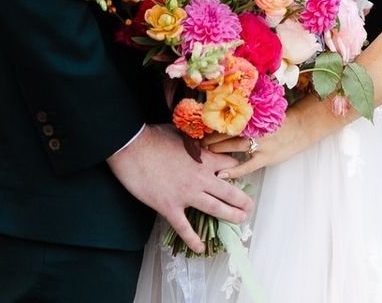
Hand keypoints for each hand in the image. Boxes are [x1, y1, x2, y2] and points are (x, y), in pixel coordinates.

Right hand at [106, 125, 253, 252]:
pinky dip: (193, 239)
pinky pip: (185, 227)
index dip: (237, 170)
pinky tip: (200, 248)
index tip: (240, 176)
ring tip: (240, 221)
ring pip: (215, 209)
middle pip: (229, 192)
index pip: (229, 165)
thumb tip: (196, 136)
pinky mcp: (170, 207)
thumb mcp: (180, 133)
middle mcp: (200, 178)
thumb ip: (193, 140)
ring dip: (230, 216)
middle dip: (242, 201)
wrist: (132, 147)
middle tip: (250, 207)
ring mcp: (186, 194)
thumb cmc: (153, 137)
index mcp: (203, 158)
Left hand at [203, 99, 337, 181]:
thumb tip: (222, 116)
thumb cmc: (279, 121)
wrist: (301, 127)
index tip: (197, 124)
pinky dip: (233, 170)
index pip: (227, 117)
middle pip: (226, 131)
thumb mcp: (262, 114)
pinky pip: (247, 165)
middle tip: (193, 141)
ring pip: (233, 145)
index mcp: (252, 115)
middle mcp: (255, 127)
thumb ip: (245, 116)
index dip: (211, 122)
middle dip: (209, 136)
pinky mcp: (266, 157)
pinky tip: (221, 174)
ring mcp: (260, 143)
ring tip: (202, 153)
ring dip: (216, 149)